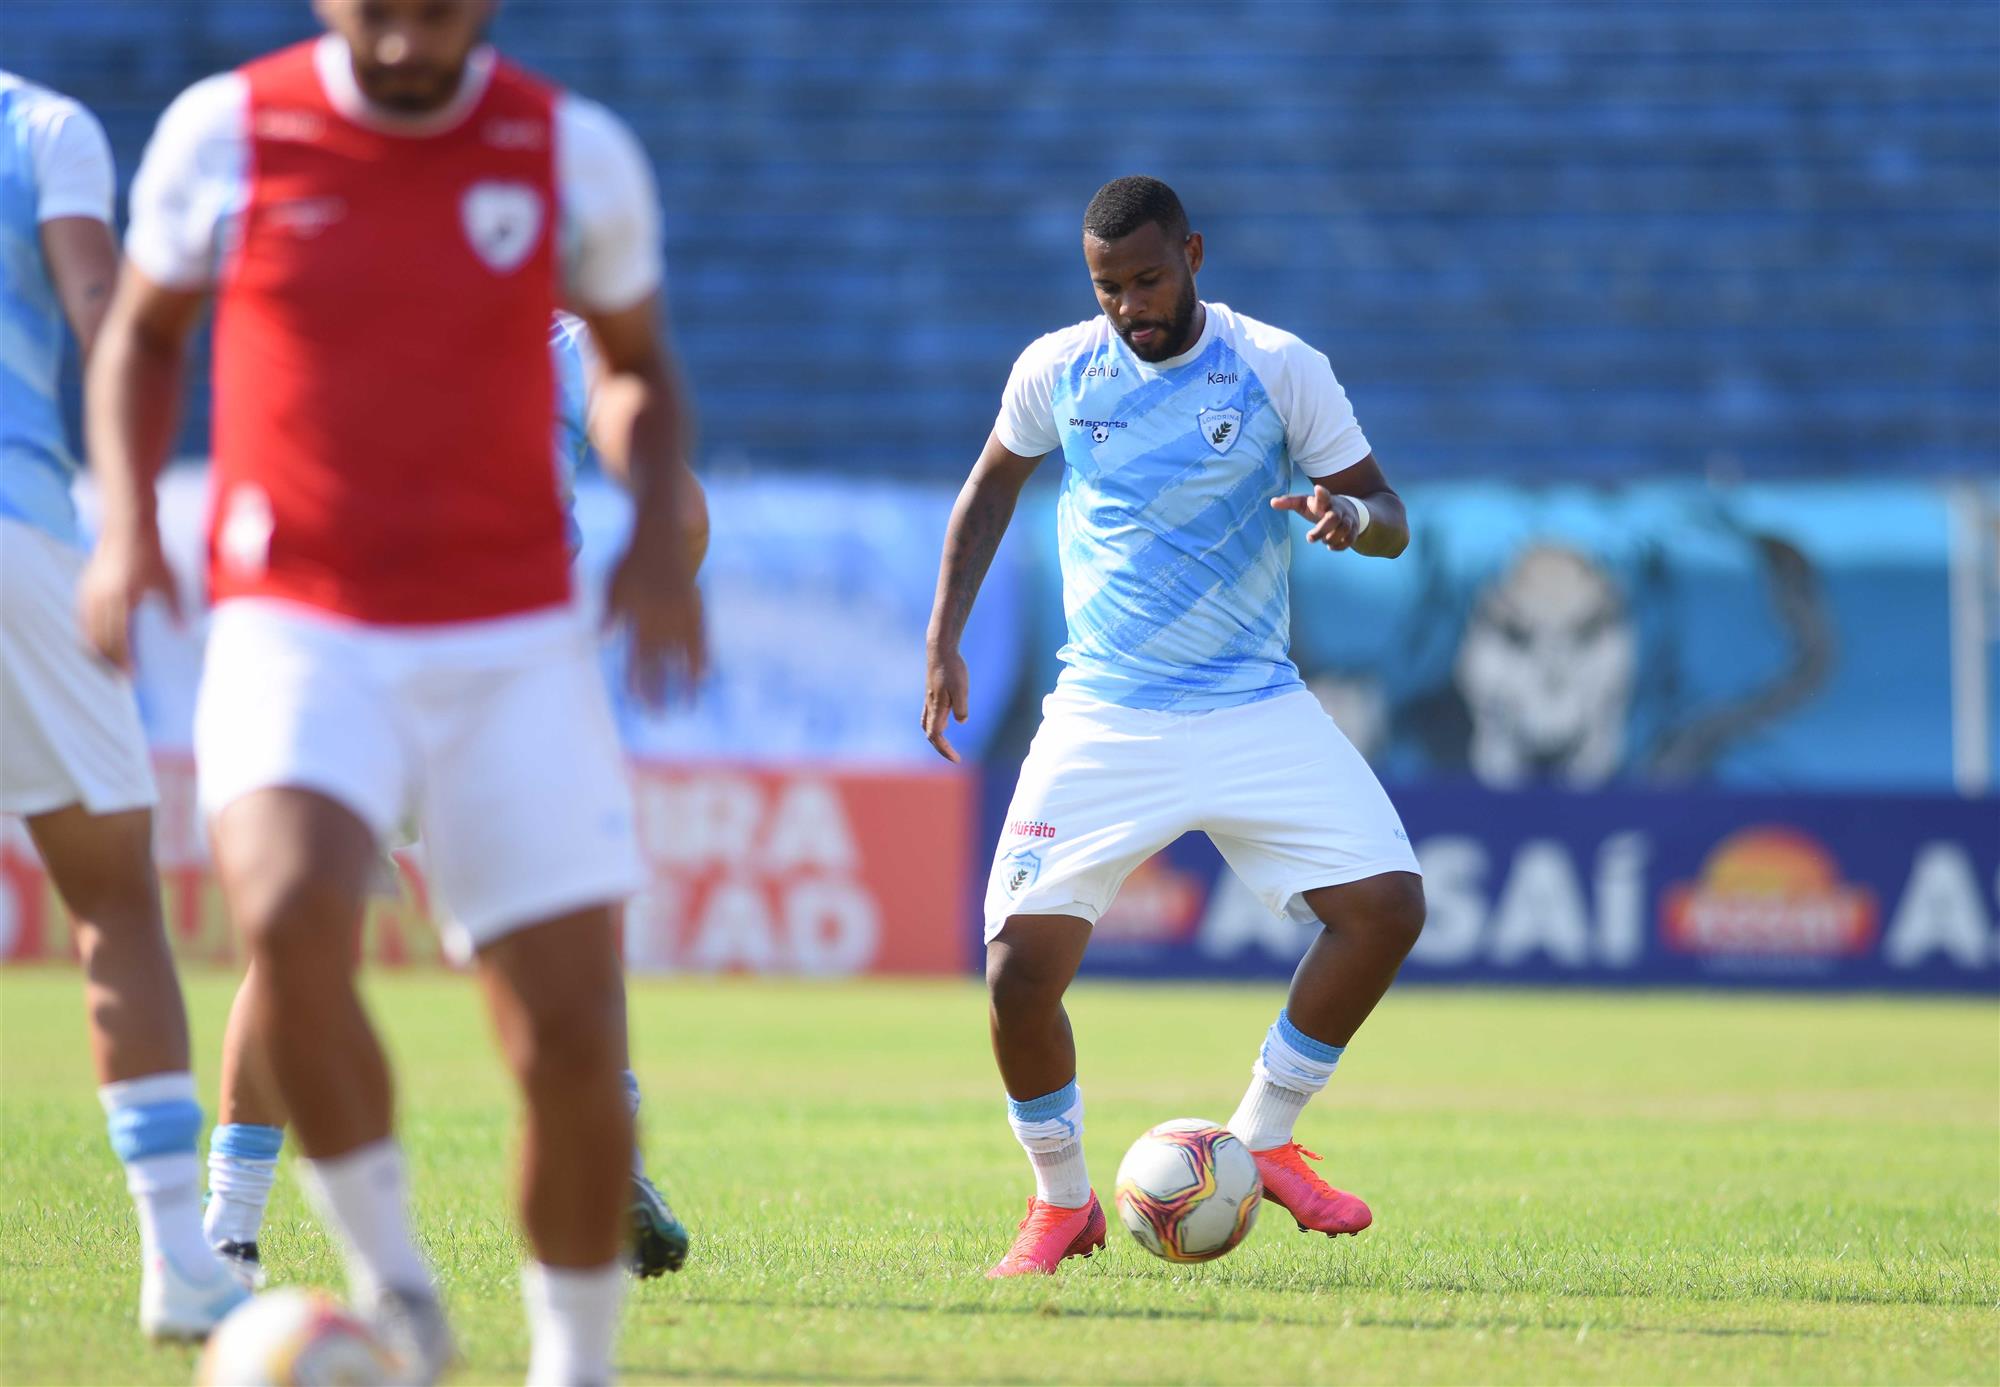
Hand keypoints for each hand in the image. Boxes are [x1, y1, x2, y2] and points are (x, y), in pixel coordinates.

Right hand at [77, 525, 179, 671]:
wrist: (128, 527)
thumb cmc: (153, 553)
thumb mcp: (170, 581)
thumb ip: (175, 608)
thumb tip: (182, 632)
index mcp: (121, 598)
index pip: (119, 639)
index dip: (124, 660)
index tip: (131, 677)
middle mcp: (100, 597)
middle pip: (100, 639)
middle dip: (109, 662)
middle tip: (119, 679)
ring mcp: (89, 592)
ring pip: (87, 630)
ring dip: (97, 650)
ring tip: (107, 666)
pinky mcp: (85, 587)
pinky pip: (82, 618)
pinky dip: (88, 634)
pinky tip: (96, 643)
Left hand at [605, 510, 706, 706]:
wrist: (663, 536)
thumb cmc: (632, 563)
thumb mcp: (614, 586)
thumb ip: (610, 615)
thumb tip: (600, 641)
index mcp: (639, 619)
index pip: (636, 660)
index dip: (637, 684)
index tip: (638, 705)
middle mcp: (662, 623)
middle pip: (660, 667)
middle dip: (659, 694)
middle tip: (659, 719)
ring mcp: (682, 618)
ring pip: (682, 659)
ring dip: (684, 685)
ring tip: (687, 707)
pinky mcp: (696, 610)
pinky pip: (701, 641)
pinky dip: (702, 659)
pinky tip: (704, 678)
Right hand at [922, 643, 968, 762]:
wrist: (939, 650)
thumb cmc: (952, 668)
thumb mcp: (961, 688)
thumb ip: (961, 707)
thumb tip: (961, 721)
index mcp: (937, 708)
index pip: (936, 736)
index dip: (945, 750)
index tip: (957, 760)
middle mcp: (930, 706)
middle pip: (930, 734)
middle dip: (941, 748)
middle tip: (954, 757)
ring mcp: (929, 700)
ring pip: (927, 725)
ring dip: (936, 738)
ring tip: (946, 745)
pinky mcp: (932, 693)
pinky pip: (930, 715)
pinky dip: (935, 725)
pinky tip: (945, 722)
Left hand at [1271, 484, 1365, 550]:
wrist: (1349, 510)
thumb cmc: (1320, 507)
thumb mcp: (1305, 503)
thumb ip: (1289, 502)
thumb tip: (1272, 502)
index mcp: (1324, 501)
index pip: (1324, 496)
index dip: (1321, 494)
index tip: (1318, 488)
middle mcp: (1338, 509)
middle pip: (1333, 518)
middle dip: (1321, 530)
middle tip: (1308, 538)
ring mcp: (1348, 519)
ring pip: (1344, 530)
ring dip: (1331, 539)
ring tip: (1323, 540)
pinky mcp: (1354, 530)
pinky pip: (1350, 540)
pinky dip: (1340, 546)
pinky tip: (1331, 547)